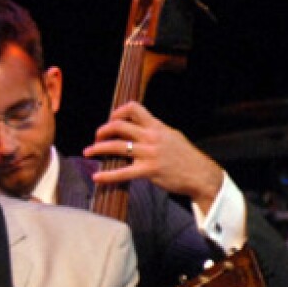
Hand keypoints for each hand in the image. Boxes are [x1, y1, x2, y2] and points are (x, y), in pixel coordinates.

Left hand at [85, 101, 224, 211]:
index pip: (134, 108)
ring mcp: (150, 153)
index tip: (110, 120)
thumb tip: (139, 127)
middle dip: (103, 131)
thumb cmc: (185, 156)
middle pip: (119, 126)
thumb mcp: (172, 136)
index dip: (117, 112)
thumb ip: (155, 131)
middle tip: (96, 138)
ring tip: (87, 152)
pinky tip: (96, 177)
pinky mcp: (148, 170)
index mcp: (157, 126)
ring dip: (98, 149)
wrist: (200, 174)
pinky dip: (107, 175)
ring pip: (117, 146)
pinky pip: (122, 173)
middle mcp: (152, 136)